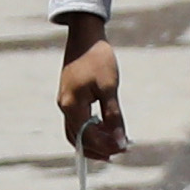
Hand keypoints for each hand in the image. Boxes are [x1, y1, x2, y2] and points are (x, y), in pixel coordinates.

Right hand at [57, 17, 125, 158]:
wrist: (85, 36)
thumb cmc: (98, 59)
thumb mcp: (109, 88)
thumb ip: (113, 116)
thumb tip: (119, 141)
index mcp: (72, 106)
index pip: (87, 137)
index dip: (105, 146)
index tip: (124, 149)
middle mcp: (64, 107)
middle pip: (77, 139)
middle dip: (98, 149)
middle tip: (119, 152)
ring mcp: (65, 102)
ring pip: (76, 132)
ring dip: (93, 141)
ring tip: (114, 146)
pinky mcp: (69, 97)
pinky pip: (77, 121)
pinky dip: (90, 129)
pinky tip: (106, 128)